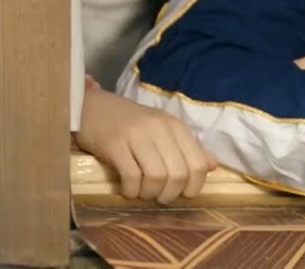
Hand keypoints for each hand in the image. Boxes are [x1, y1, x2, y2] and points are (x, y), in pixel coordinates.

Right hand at [74, 87, 218, 204]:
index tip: (182, 194)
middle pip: (178, 174)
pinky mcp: (114, 144)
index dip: (193, 186)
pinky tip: (127, 190)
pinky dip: (131, 190)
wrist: (92, 107)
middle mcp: (160, 129)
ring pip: (156, 177)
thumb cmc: (129, 123)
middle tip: (159, 197)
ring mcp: (137, 135)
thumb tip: (212, 166)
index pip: (198, 163)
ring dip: (149, 194)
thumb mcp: (162, 130)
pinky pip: (131, 176)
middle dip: (170, 194)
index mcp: (175, 126)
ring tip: (142, 193)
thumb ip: (187, 148)